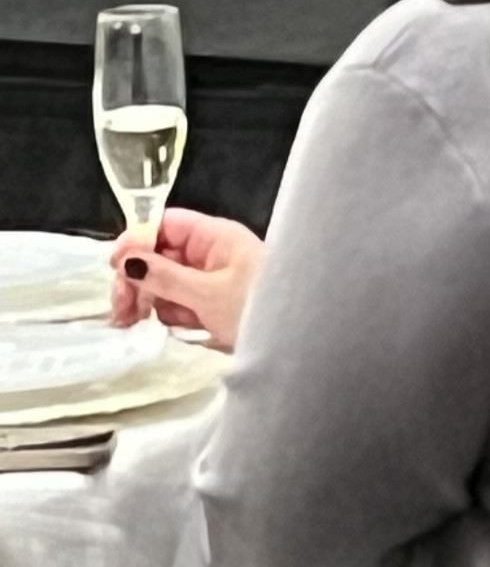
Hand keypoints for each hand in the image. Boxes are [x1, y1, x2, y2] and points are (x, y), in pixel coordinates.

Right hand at [109, 211, 265, 352]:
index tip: (115, 267)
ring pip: (164, 282)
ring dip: (144, 300)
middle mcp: (212, 253)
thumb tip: (126, 258)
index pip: (167, 225)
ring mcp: (211, 280)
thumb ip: (164, 276)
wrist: (297, 341)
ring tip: (130, 322)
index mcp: (216, 237)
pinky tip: (148, 328)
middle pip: (160, 255)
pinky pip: (176, 303)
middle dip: (136, 278)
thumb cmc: (256, 309)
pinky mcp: (211, 305)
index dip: (137, 241)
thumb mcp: (207, 293)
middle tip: (120, 308)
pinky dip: (161, 314)